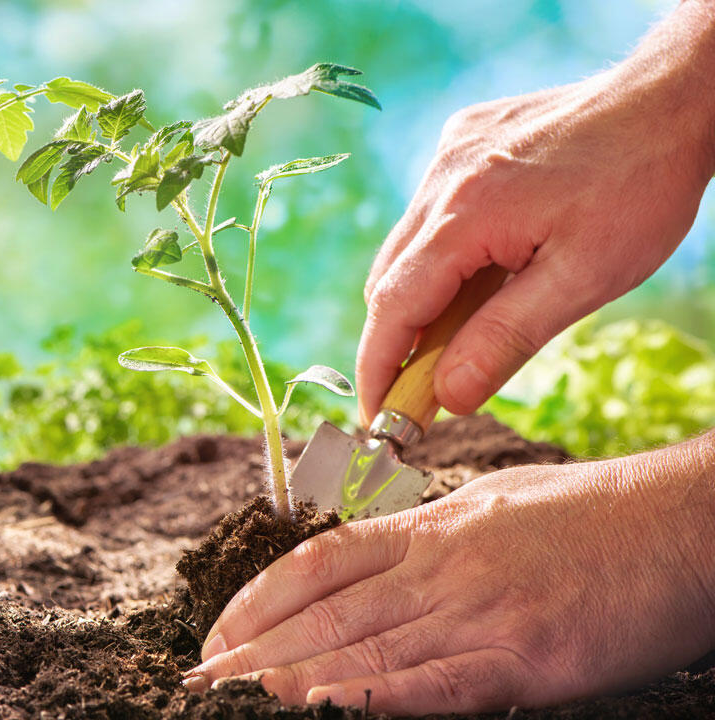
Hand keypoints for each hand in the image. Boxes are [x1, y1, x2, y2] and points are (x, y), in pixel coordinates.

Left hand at [183, 432, 714, 714]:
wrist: (681, 525)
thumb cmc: (593, 514)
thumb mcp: (494, 505)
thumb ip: (431, 535)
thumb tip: (381, 558)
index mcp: (430, 528)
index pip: (319, 563)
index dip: (258, 597)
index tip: (218, 629)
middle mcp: (440, 566)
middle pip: (325, 612)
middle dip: (253, 647)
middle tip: (199, 676)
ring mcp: (478, 610)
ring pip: (363, 649)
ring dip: (290, 678)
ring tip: (234, 696)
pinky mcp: (523, 657)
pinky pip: (432, 684)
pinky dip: (370, 698)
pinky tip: (320, 708)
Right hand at [356, 0, 714, 424]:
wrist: (671, 98)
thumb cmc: (639, 186)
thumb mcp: (584, 279)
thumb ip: (506, 339)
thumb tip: (448, 397)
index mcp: (463, 216)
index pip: (393, 309)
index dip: (378, 369)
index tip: (375, 418)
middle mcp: (440, 180)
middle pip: (389, 280)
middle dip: (398, 341)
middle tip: (424, 391)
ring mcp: (448, 156)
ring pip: (408, 247)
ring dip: (423, 296)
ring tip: (465, 329)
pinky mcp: (462, 140)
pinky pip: (431, 210)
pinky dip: (442, 252)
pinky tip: (489, 261)